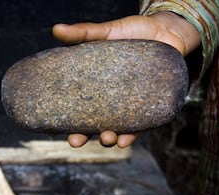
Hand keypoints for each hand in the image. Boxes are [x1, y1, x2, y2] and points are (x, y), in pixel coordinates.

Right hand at [52, 12, 199, 147]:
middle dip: (82, 137)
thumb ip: (83, 33)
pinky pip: (138, 127)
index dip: (63, 120)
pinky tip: (124, 140)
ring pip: (114, 129)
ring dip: (107, 139)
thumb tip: (56, 29)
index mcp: (93, 86)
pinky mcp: (148, 107)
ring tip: (105, 138)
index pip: (74, 107)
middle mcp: (108, 100)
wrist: (166, 31)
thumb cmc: (133, 32)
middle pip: (90, 124)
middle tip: (75, 141)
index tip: (52, 130)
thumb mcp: (106, 32)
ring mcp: (127, 105)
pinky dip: (131, 136)